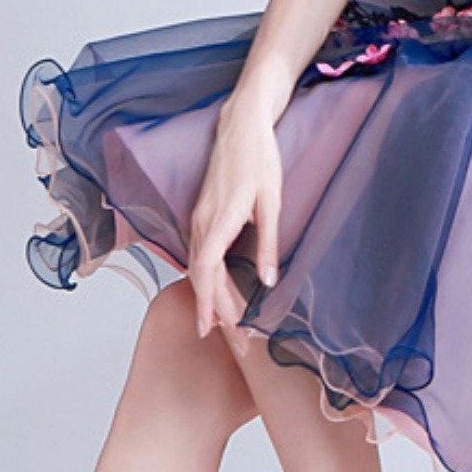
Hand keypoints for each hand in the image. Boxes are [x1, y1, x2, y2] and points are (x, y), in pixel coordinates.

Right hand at [187, 96, 283, 339]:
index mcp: (219, 218)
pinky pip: (202, 256)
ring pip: (201, 269)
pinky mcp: (202, 216)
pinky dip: (210, 281)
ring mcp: (198, 218)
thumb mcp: (272, 202)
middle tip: (237, 345)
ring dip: (213, 300)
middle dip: (216, 313)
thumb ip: (267, 243)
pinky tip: (220, 297)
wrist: (240, 125)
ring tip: (228, 330)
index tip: (214, 331)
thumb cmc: (259, 159)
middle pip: (202, 276)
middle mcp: (201, 221)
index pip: (207, 270)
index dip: (210, 303)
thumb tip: (268, 282)